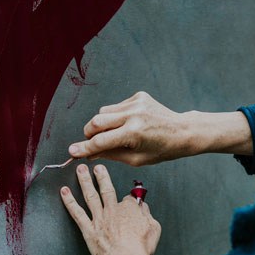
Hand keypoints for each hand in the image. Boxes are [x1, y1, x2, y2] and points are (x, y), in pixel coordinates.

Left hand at [61, 163, 160, 254]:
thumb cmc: (141, 247)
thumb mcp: (154, 228)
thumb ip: (147, 215)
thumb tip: (144, 209)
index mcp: (129, 209)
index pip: (129, 199)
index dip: (129, 199)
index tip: (129, 201)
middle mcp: (112, 210)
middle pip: (106, 189)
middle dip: (101, 176)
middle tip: (97, 167)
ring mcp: (99, 219)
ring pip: (90, 195)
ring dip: (84, 181)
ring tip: (80, 170)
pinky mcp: (88, 230)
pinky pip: (77, 213)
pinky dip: (69, 201)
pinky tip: (64, 192)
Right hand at [68, 91, 189, 165]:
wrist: (182, 131)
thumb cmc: (162, 149)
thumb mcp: (136, 159)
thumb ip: (111, 154)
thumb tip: (90, 152)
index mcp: (134, 133)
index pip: (101, 141)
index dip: (84, 148)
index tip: (72, 152)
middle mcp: (133, 114)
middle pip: (96, 122)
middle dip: (89, 134)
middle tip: (92, 142)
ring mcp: (136, 102)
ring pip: (104, 112)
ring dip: (103, 125)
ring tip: (116, 134)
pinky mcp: (138, 96)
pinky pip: (116, 106)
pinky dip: (116, 117)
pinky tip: (128, 124)